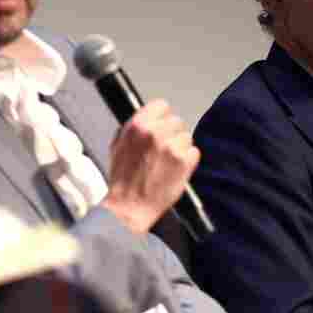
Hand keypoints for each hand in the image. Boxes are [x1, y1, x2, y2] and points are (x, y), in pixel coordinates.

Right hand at [104, 99, 199, 233]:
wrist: (130, 207)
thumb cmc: (122, 180)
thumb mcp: (118, 146)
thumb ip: (133, 128)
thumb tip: (146, 117)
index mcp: (138, 125)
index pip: (161, 105)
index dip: (162, 118)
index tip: (161, 126)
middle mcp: (155, 132)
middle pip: (176, 122)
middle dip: (172, 134)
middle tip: (163, 151)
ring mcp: (172, 146)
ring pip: (186, 137)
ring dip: (181, 148)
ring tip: (168, 163)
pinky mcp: (184, 161)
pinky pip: (194, 152)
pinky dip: (188, 161)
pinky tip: (175, 171)